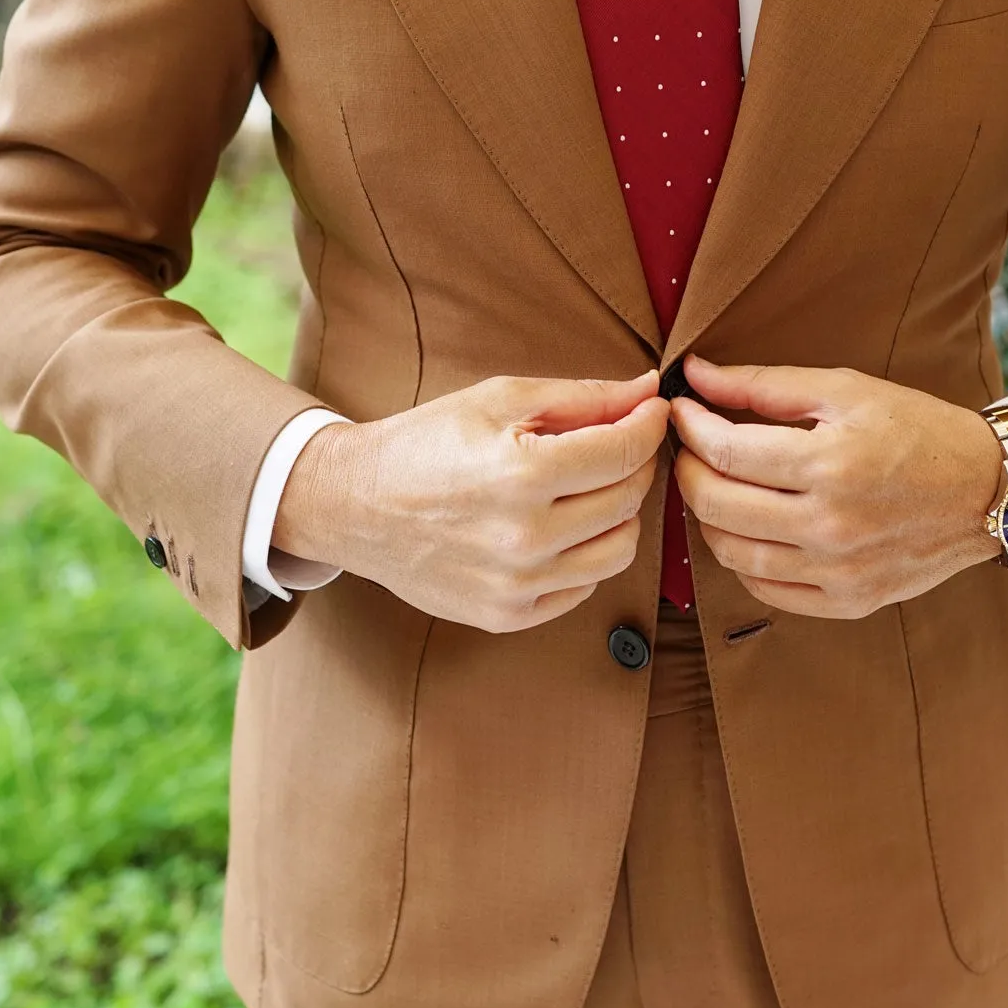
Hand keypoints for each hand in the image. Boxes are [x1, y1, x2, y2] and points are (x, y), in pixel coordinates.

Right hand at [274, 371, 668, 631]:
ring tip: (593, 489)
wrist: (355, 505)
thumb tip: (646, 392)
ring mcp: (517, 584)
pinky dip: (586, 554)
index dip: (650, 426)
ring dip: (620, 514)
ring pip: (619, 551)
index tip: (651, 412)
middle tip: (619, 444)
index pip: (625, 453)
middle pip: (628, 500)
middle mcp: (524, 537)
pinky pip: (583, 587)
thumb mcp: (499, 399)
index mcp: (522, 473)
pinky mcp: (508, 615)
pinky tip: (561, 527)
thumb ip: (581, 398)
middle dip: (635, 464)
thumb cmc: (426, 443)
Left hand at [670, 355, 1003, 618]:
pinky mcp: (848, 600)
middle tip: (691, 449)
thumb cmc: (918, 431)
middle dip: (687, 471)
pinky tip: (750, 528)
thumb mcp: (846, 389)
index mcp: (830, 463)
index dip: (690, 429)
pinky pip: (765, 589)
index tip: (682, 412)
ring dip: (708, 517)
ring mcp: (838, 570)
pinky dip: (743, 559)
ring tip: (717, 486)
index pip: (725, 453)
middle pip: (716, 506)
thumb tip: (695, 375)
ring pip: (731, 554)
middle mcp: (830, 524)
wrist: (988, 491)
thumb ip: (764, 384)